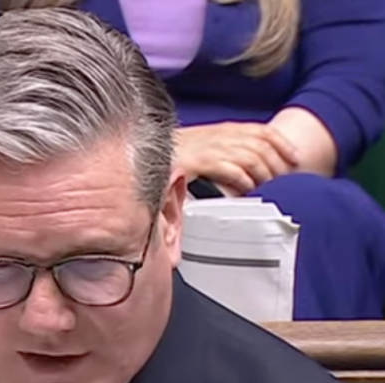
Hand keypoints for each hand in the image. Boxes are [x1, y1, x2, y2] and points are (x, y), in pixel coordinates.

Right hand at [175, 122, 298, 194]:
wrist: (151, 153)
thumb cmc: (177, 153)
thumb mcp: (206, 145)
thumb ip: (228, 150)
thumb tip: (250, 165)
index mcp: (226, 129)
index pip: (264, 131)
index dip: (284, 144)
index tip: (296, 158)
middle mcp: (222, 135)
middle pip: (261, 146)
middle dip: (276, 163)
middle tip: (283, 180)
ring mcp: (211, 148)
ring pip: (250, 158)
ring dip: (262, 174)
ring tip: (266, 187)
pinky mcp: (200, 162)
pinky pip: (230, 169)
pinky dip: (243, 180)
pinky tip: (247, 189)